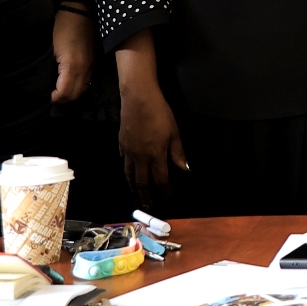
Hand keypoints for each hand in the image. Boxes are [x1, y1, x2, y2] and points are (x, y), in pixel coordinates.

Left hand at [51, 10, 94, 103]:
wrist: (81, 11)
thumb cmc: (62, 27)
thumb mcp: (50, 49)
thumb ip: (50, 68)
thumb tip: (45, 82)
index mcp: (72, 66)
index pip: (64, 93)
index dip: (53, 98)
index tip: (44, 96)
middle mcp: (85, 69)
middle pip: (75, 95)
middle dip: (62, 99)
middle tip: (50, 96)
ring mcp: (91, 66)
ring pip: (83, 90)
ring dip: (71, 94)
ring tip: (59, 90)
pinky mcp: (94, 62)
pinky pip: (87, 81)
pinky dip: (78, 86)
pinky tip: (69, 81)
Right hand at [118, 79, 188, 199]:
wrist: (138, 99)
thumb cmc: (160, 114)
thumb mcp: (174, 133)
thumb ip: (178, 153)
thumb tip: (184, 169)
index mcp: (155, 156)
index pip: (160, 180)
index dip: (164, 191)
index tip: (167, 199)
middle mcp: (140, 158)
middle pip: (142, 182)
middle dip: (146, 195)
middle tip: (149, 205)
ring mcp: (128, 151)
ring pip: (130, 174)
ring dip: (134, 187)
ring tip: (137, 194)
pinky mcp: (121, 143)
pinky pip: (124, 161)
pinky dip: (127, 170)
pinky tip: (128, 171)